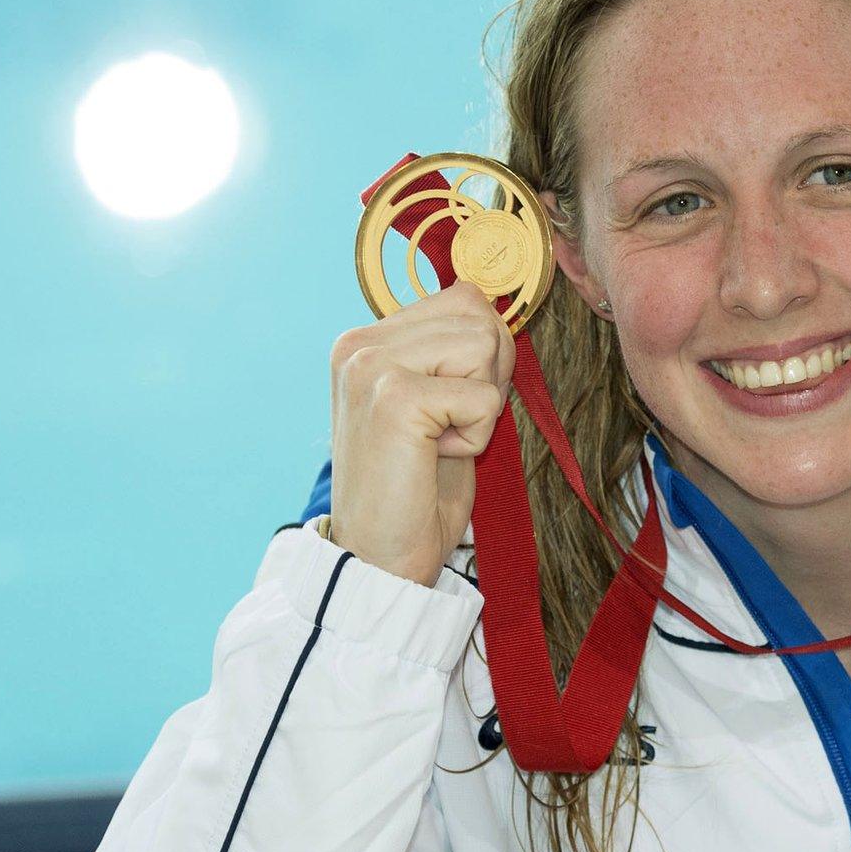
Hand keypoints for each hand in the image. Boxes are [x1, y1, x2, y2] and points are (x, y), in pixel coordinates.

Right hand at [327, 282, 515, 587]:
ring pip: (484, 346)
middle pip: (478, 316)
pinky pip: (485, 397)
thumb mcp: (438, 400)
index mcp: (364, 340)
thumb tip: (492, 301)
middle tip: (445, 426)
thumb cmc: (415, 484)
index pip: (461, 297)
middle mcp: (358, 344)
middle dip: (485, 376)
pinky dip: (477, 435)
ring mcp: (371, 367)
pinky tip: (434, 456)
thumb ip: (456, 348)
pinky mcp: (395, 398)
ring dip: (480, 405)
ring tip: (437, 440)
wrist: (380, 555)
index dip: (482, 355)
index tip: (449, 405)